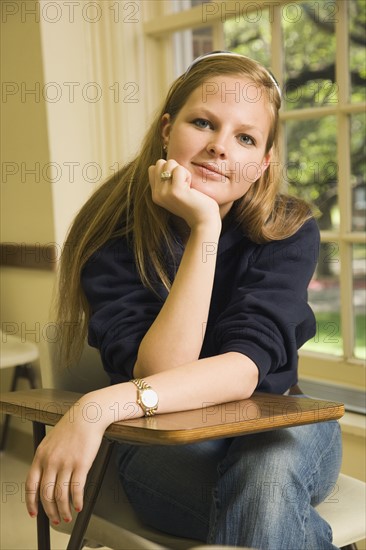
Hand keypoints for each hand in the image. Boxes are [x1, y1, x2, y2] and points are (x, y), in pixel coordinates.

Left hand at [25, 397, 105, 524]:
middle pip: (46, 495)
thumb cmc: (72, 426)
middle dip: (50, 511)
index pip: (31, 485)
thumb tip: (47, 479)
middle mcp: (51, 461)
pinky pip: (77, 489)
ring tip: (67, 515)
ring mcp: (66, 463)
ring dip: (64, 510)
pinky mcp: (81, 464)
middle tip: (55, 519)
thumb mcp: (51, 442)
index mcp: (40, 456)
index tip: (34, 513)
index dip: (31, 502)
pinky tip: (79, 505)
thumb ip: (46, 459)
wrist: (88, 415)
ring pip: (61, 495)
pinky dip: (77, 501)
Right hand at [149, 159, 220, 229]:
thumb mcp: (176, 192)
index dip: (168, 170)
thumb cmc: (195, 204)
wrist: (204, 221)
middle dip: (175, 168)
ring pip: (170, 163)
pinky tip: (191, 189)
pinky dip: (188, 175)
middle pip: (160, 163)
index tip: (178, 184)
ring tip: (187, 187)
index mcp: (156, 194)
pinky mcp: (175, 191)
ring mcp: (164, 193)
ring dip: (182, 171)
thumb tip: (164, 162)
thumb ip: (167, 180)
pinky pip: (179, 169)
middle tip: (184, 184)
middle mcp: (157, 194)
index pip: (153, 168)